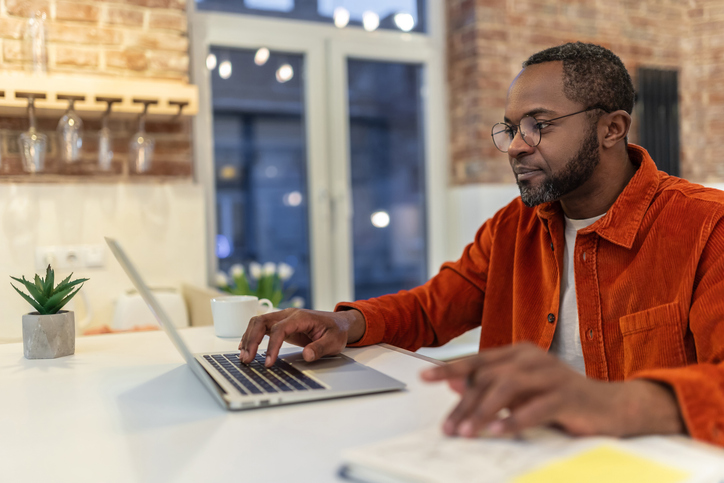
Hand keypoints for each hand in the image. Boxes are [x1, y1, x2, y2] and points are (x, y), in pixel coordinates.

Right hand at [238, 308, 365, 366]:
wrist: (339, 323)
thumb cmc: (336, 331)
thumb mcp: (334, 342)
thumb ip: (320, 348)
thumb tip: (307, 355)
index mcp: (301, 317)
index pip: (280, 329)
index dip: (272, 346)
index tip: (268, 362)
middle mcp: (289, 314)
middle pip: (262, 321)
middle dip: (252, 340)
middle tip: (247, 359)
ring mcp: (283, 318)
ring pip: (258, 322)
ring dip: (249, 338)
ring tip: (244, 356)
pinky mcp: (281, 324)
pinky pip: (261, 327)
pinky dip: (251, 336)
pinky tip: (245, 348)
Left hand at [421, 342, 684, 437]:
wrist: (610, 406)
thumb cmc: (558, 398)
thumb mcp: (519, 391)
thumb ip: (489, 385)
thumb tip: (454, 383)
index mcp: (518, 352)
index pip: (477, 360)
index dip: (450, 368)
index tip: (424, 377)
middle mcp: (532, 358)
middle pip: (488, 376)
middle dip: (463, 403)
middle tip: (447, 427)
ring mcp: (550, 374)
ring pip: (507, 388)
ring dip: (483, 412)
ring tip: (466, 432)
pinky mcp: (566, 395)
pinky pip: (535, 408)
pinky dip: (514, 421)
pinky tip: (498, 432)